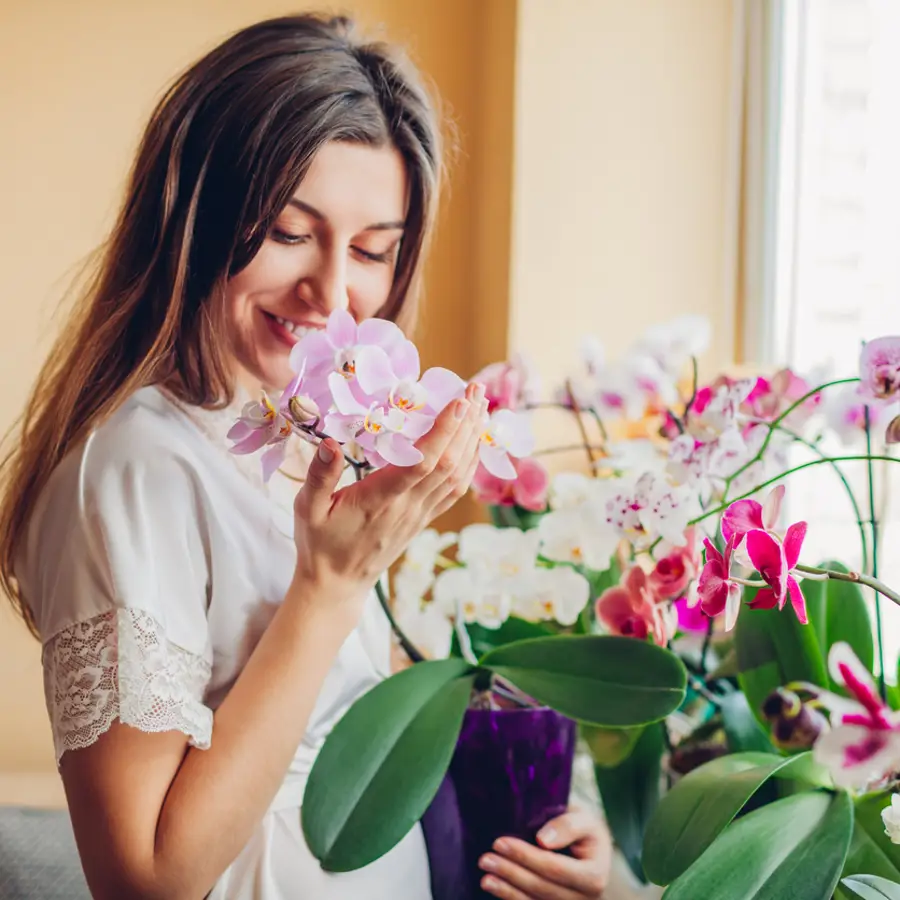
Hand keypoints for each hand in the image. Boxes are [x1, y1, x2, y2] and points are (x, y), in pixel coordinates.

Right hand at [290, 382, 485, 609]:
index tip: (460, 401)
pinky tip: (475, 442)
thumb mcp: (307, 509)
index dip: (445, 431)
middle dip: (467, 424)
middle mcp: (409, 506)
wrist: (337, 583)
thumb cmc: (320, 543)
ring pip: (458, 475)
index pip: (423, 462)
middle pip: (450, 462)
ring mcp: (421, 514)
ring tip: (482, 406)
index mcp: (381, 499)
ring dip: (473, 439)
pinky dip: (470, 463)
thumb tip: (329, 442)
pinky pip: (456, 489)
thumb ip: (319, 476)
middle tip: (477, 389)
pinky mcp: (424, 518)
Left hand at [478, 808, 610, 898]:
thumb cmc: (584, 829)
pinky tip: (495, 889)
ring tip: (485, 878)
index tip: (500, 842)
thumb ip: (568, 826)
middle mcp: (585, 899)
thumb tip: (542, 840)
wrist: (588, 848)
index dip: (526, 856)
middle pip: (542, 888)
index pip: (554, 868)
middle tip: (485, 859)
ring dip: (507, 891)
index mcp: (595, 876)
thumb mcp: (584, 819)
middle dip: (511, 873)